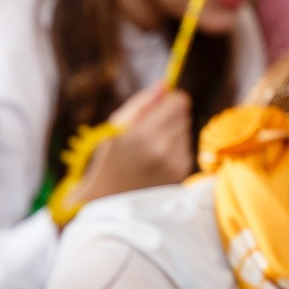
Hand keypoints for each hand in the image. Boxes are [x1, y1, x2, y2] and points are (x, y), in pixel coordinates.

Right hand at [88, 82, 192, 199]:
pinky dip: (173, 152)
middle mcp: (164, 151)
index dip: (167, 101)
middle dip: (168, 118)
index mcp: (144, 135)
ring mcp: (175, 165)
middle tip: (144, 134)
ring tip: (147, 152)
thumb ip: (140, 104)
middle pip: (184, 115)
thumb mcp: (112, 129)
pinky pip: (185, 150)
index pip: (179, 102)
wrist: (104, 204)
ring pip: (185, 132)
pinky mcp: (180, 176)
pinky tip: (154, 163)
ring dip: (171, 136)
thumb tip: (165, 84)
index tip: (154, 110)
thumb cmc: (102, 162)